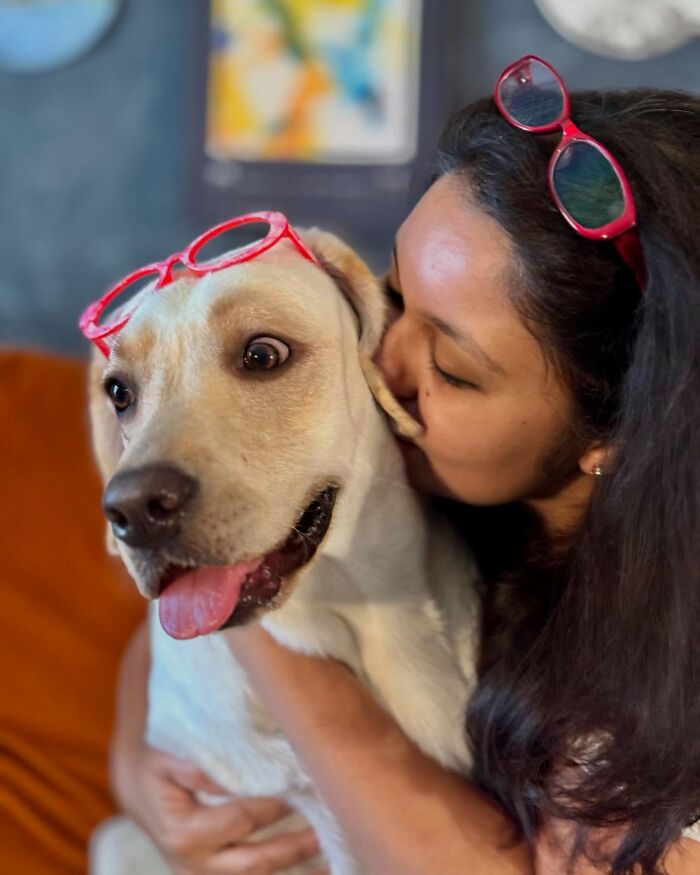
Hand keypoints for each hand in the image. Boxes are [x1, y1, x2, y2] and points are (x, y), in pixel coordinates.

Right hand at [112, 744, 322, 873]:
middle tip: (326, 829)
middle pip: (254, 861)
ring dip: (293, 865)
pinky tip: (318, 867)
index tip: (302, 787)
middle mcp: (194, 863)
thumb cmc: (158, 763)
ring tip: (329, 856)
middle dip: (293, 847)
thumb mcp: (168, 757)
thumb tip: (231, 778)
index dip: (273, 805)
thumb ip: (196, 768)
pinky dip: (283, 869)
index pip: (240, 819)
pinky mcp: (214, 874)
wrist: (139, 786)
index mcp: (183, 833)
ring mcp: (205, 874)